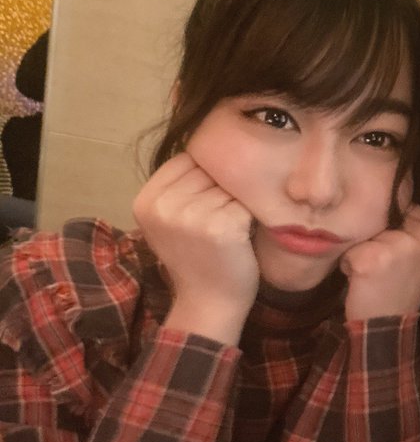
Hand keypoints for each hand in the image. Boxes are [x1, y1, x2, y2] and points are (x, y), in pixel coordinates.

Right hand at [132, 152, 258, 343]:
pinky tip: (240, 238)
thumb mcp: (171, 219)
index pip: (187, 158)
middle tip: (219, 220)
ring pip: (231, 185)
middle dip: (222, 190)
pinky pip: (246, 204)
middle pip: (210, 169)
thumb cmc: (196, 258)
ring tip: (229, 229)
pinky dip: (250, 218)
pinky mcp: (221, 226)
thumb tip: (207, 138)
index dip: (205, 178)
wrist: (209, 303)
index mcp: (146, 200)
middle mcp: (164, 206)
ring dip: (237, 203)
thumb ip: (179, 186)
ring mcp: (191, 216)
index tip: (206, 204)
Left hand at [341, 205, 419, 320]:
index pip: (405, 207)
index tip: (396, 255)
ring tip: (373, 273)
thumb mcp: (418, 254)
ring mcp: (400, 247)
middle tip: (385, 267)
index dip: (392, 228)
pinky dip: (349, 263)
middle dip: (377, 237)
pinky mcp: (374, 259)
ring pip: (367, 230)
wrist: (386, 327)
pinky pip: (351, 248)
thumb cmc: (398, 288)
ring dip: (362, 249)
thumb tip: (384, 196)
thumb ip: (411, 227)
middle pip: (385, 216)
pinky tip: (362, 280)